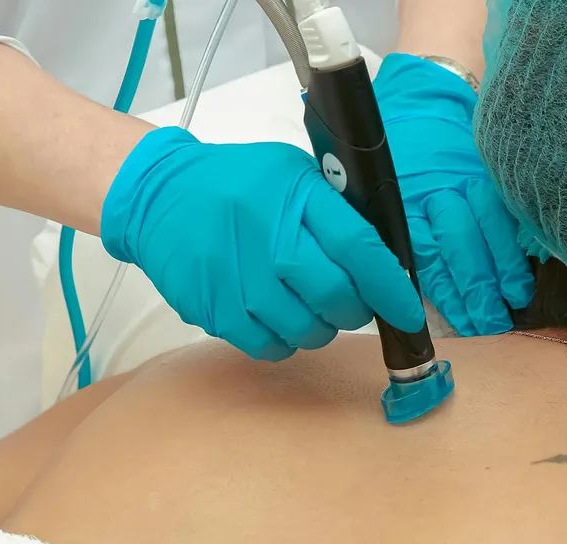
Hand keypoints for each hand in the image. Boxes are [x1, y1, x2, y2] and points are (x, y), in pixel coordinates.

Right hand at [101, 127, 425, 360]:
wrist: (157, 195)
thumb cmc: (238, 183)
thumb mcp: (293, 173)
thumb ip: (336, 212)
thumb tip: (385, 262)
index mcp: (296, 196)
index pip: (359, 250)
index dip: (391, 288)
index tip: (409, 312)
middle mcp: (269, 239)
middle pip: (337, 298)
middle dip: (357, 309)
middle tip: (351, 301)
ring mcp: (240, 280)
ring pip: (308, 331)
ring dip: (321, 327)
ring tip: (309, 305)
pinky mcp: (215, 311)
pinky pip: (271, 347)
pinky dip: (285, 340)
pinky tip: (278, 316)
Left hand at [374, 53, 533, 335]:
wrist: (427, 92)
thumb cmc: (396, 152)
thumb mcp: (376, 187)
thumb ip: (390, 230)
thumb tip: (402, 289)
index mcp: (398, 196)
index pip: (417, 251)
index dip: (437, 289)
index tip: (450, 321)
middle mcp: (433, 189)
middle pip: (456, 247)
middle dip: (472, 290)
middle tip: (486, 324)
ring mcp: (466, 180)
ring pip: (484, 234)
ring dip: (498, 276)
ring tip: (508, 306)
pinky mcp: (490, 173)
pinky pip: (505, 216)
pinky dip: (513, 250)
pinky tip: (521, 277)